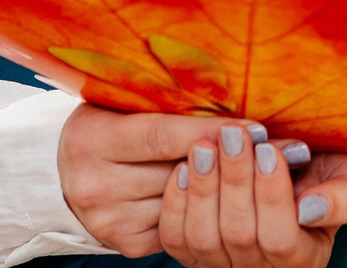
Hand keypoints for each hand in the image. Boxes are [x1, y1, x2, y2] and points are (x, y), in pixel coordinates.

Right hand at [57, 107, 249, 256]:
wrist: (69, 173)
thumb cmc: (112, 124)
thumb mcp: (128, 103)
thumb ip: (172, 104)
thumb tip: (236, 111)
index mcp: (91, 139)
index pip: (164, 136)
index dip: (213, 131)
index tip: (256, 127)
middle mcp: (94, 184)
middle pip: (179, 172)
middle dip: (230, 161)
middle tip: (276, 149)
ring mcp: (108, 220)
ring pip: (185, 202)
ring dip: (224, 188)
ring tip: (258, 169)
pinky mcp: (125, 243)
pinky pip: (180, 226)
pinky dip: (204, 210)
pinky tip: (223, 195)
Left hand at [158, 120, 346, 267]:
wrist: (298, 175)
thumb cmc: (327, 175)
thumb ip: (343, 198)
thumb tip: (308, 210)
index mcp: (304, 257)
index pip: (280, 238)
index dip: (271, 195)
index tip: (268, 149)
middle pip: (239, 234)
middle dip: (234, 179)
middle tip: (232, 134)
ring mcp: (223, 265)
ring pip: (203, 238)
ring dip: (203, 187)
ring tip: (206, 146)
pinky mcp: (193, 253)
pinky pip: (175, 239)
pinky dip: (176, 202)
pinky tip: (185, 167)